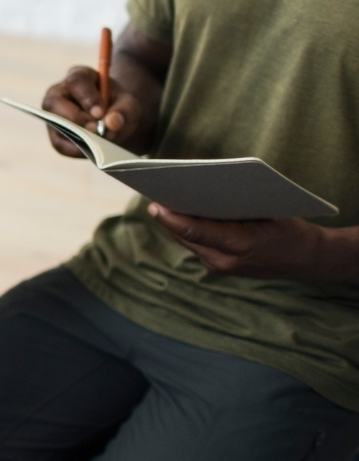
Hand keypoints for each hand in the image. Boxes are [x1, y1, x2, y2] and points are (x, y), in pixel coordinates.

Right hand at [42, 66, 148, 152]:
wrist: (113, 121)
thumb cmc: (118, 106)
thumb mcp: (129, 105)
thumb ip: (124, 110)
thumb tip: (111, 123)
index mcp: (78, 77)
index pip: (76, 81)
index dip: (86, 97)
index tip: (100, 112)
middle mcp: (58, 93)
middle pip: (54, 102)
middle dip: (76, 119)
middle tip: (96, 130)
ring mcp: (53, 115)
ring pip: (56, 125)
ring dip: (77, 136)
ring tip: (100, 142)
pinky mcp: (55, 135)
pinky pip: (60, 145)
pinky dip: (78, 150)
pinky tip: (94, 149)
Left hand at [146, 204, 353, 280]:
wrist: (307, 259)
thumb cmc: (290, 229)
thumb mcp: (267, 212)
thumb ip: (235, 207)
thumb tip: (202, 193)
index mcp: (240, 245)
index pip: (196, 232)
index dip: (172, 219)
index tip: (154, 204)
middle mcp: (225, 261)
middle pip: (186, 237)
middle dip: (169, 218)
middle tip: (153, 196)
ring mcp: (221, 267)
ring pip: (188, 243)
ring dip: (175, 225)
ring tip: (161, 202)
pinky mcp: (220, 268)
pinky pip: (197, 247)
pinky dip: (188, 232)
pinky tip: (179, 215)